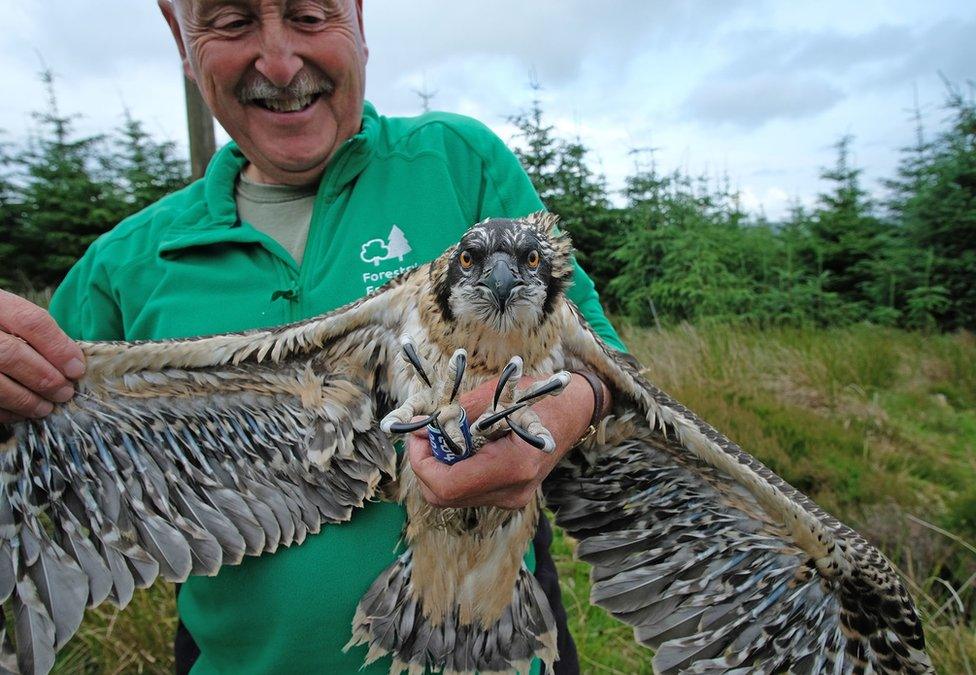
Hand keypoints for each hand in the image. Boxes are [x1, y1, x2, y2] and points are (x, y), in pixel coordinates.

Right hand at [0, 290, 84, 422]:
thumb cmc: (0, 327)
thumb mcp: (11, 314)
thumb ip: (38, 332)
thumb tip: (72, 362)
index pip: (31, 321)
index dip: (58, 348)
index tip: (77, 369)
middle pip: (11, 354)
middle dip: (44, 378)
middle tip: (64, 393)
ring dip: (26, 400)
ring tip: (46, 407)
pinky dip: (4, 411)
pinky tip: (19, 413)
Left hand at [407, 373, 608, 509]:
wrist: (574, 413)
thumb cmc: (539, 398)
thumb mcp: (496, 395)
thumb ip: (457, 414)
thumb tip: (420, 424)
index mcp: (513, 466)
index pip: (447, 485)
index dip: (421, 462)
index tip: (417, 436)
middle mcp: (513, 491)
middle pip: (444, 497)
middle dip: (424, 466)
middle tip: (423, 435)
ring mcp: (512, 498)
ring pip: (452, 497)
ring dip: (437, 469)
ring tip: (441, 437)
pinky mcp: (508, 496)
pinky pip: (467, 492)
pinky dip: (453, 471)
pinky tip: (459, 448)